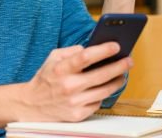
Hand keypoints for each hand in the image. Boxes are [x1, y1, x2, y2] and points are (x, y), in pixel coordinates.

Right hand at [15, 43, 131, 121]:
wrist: (32, 105)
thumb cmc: (45, 78)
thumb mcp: (53, 58)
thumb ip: (71, 51)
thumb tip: (91, 48)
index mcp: (61, 69)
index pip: (86, 57)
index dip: (103, 50)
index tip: (116, 46)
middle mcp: (69, 86)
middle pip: (101, 75)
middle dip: (119, 66)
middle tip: (129, 60)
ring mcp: (74, 102)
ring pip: (104, 90)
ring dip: (117, 81)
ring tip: (123, 74)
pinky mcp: (78, 114)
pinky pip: (98, 102)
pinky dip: (103, 94)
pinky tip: (105, 88)